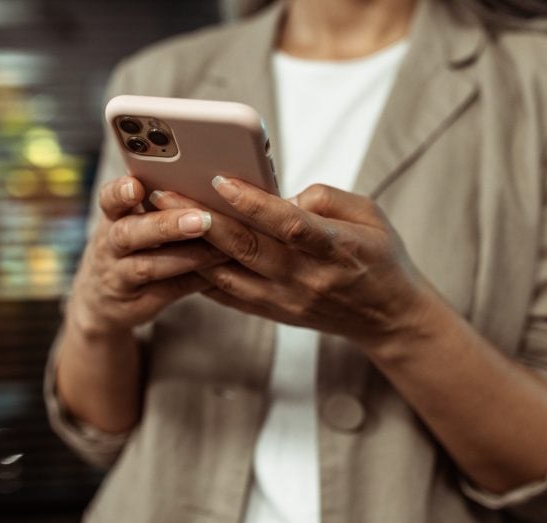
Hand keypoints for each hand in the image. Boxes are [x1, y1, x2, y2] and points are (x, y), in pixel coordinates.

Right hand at [68, 176, 227, 337]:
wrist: (101, 300)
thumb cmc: (127, 248)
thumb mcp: (128, 221)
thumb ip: (154, 203)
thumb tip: (204, 178)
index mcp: (111, 218)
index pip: (108, 200)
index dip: (120, 193)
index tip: (135, 186)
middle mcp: (110, 247)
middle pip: (129, 234)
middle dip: (165, 226)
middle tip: (200, 219)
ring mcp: (121, 277)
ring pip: (148, 267)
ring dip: (186, 257)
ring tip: (219, 249)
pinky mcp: (139, 302)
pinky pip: (169, 291)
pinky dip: (195, 280)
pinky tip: (220, 271)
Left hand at [149, 178, 432, 353]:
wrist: (388, 318)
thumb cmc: (380, 256)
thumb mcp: (371, 215)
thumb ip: (326, 198)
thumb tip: (280, 194)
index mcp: (335, 249)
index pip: (289, 225)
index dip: (254, 203)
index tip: (220, 180)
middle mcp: (306, 279)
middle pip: (247, 248)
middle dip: (201, 219)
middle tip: (164, 193)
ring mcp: (286, 301)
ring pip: (228, 274)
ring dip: (190, 247)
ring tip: (157, 219)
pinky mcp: (273, 313)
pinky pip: (227, 295)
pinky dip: (198, 274)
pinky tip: (173, 253)